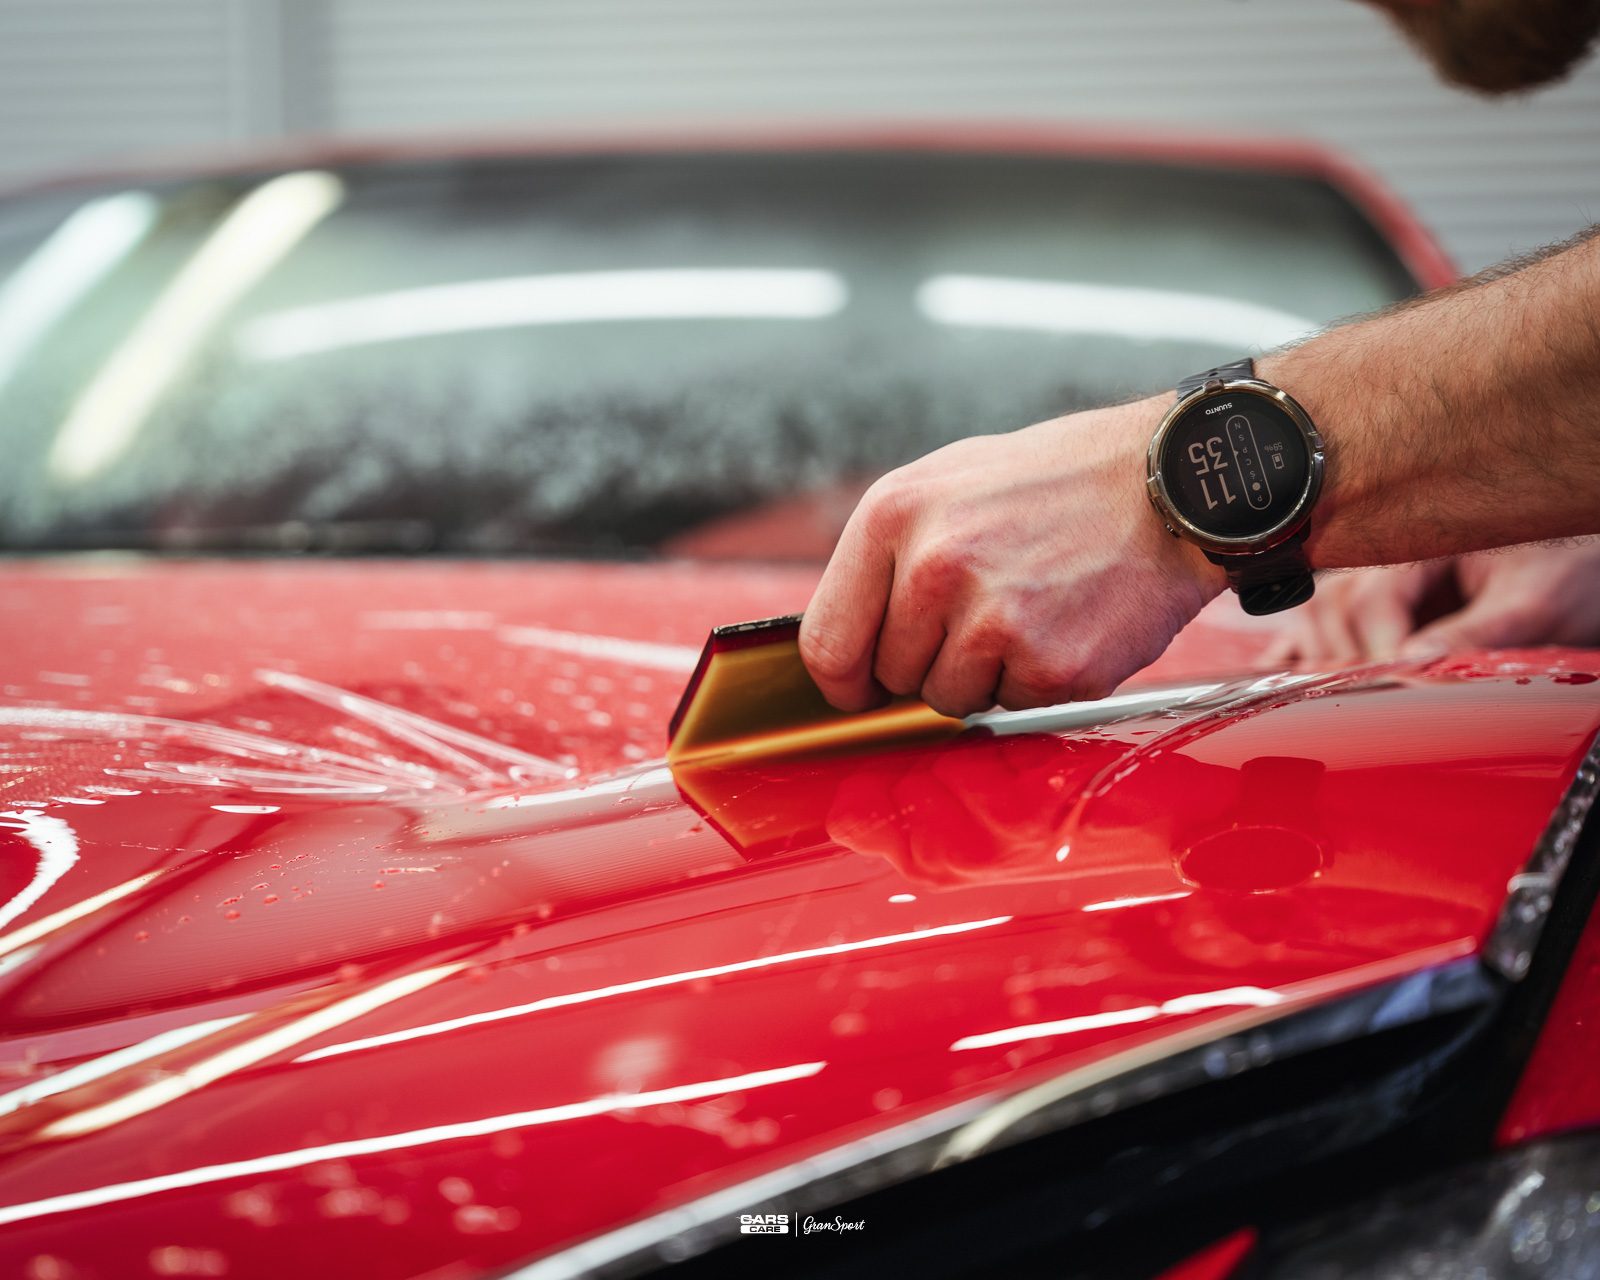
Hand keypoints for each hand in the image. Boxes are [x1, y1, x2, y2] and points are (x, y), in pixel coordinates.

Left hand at [799, 397, 1227, 716]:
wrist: (1169, 484)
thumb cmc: (1054, 483)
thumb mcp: (946, 484)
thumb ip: (886, 559)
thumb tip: (843, 647)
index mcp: (893, 516)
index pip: (827, 643)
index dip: (843, 679)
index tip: (859, 687)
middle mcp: (935, 567)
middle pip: (891, 677)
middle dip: (929, 658)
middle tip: (984, 609)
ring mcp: (994, 620)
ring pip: (947, 699)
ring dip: (982, 672)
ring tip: (1027, 609)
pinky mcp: (1051, 665)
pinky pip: (1011, 705)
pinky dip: (1036, 678)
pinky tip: (1064, 623)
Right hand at [1257, 539, 1599, 666]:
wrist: (1583, 571)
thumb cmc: (1569, 572)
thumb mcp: (1535, 603)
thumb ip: (1476, 632)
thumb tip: (1413, 665)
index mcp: (1422, 546)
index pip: (1370, 601)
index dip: (1374, 652)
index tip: (1391, 690)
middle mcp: (1389, 562)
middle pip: (1328, 608)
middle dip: (1340, 659)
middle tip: (1362, 702)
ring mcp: (1378, 585)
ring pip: (1312, 616)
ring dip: (1315, 658)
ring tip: (1332, 697)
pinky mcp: (1376, 612)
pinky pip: (1316, 629)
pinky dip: (1300, 656)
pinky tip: (1292, 682)